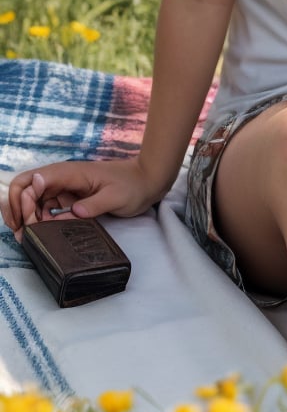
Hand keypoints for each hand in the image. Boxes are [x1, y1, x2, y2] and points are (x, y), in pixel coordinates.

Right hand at [2, 158, 162, 241]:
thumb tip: (70, 214)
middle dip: (16, 209)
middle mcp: (61, 178)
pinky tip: (41, 233)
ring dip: (25, 217)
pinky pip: (45, 206)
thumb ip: (92, 205)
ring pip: (32, 199)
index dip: (22, 201)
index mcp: (69, 173)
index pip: (31, 181)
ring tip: (28, 238)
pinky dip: (38, 219)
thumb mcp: (115, 197)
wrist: (146, 181)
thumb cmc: (132, 186)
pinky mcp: (69, 197)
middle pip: (25, 188)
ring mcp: (64, 187)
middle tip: (20, 233)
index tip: (30, 223)